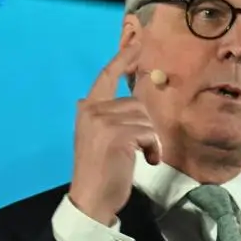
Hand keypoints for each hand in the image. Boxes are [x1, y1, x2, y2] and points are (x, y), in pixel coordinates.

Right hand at [68, 47, 162, 224]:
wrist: (91, 199)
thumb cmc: (102, 171)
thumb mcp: (102, 137)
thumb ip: (112, 117)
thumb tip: (136, 102)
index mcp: (87, 108)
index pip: (107, 75)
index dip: (124, 57)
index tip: (138, 41)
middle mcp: (91, 110)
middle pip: (138, 103)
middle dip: (147, 127)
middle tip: (142, 149)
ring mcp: (102, 121)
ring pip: (146, 118)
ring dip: (151, 141)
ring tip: (141, 157)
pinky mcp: (116, 135)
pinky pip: (149, 133)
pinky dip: (154, 149)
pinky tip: (146, 161)